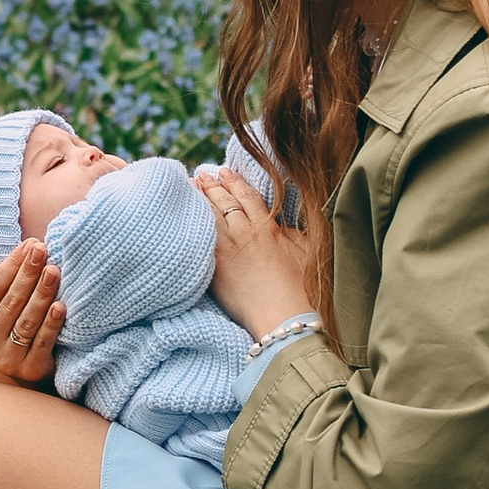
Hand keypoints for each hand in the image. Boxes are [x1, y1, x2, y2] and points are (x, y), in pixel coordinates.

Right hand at [0, 240, 63, 384]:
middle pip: (10, 303)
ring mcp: (7, 360)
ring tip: (54, 271)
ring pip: (26, 321)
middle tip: (43, 250)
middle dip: (28, 273)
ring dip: (41, 294)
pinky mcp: (30, 371)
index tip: (29, 244)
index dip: (10, 265)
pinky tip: (60, 306)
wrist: (27, 366)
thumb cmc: (6, 323)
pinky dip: (51, 323)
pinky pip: (42, 343)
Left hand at [196, 168, 315, 340]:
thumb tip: (281, 225)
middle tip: (201, 174)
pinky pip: (200, 237)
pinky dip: (192, 222)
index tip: (224, 172)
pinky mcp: (215, 267)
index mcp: (267, 227)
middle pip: (224, 201)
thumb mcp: (303, 251)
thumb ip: (289, 232)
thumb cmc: (300, 288)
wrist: (284, 317)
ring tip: (189, 186)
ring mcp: (228, 249)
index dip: (234, 182)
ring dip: (198, 198)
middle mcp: (245, 232)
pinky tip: (185, 215)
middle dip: (212, 185)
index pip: (247, 196)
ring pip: (209, 214)